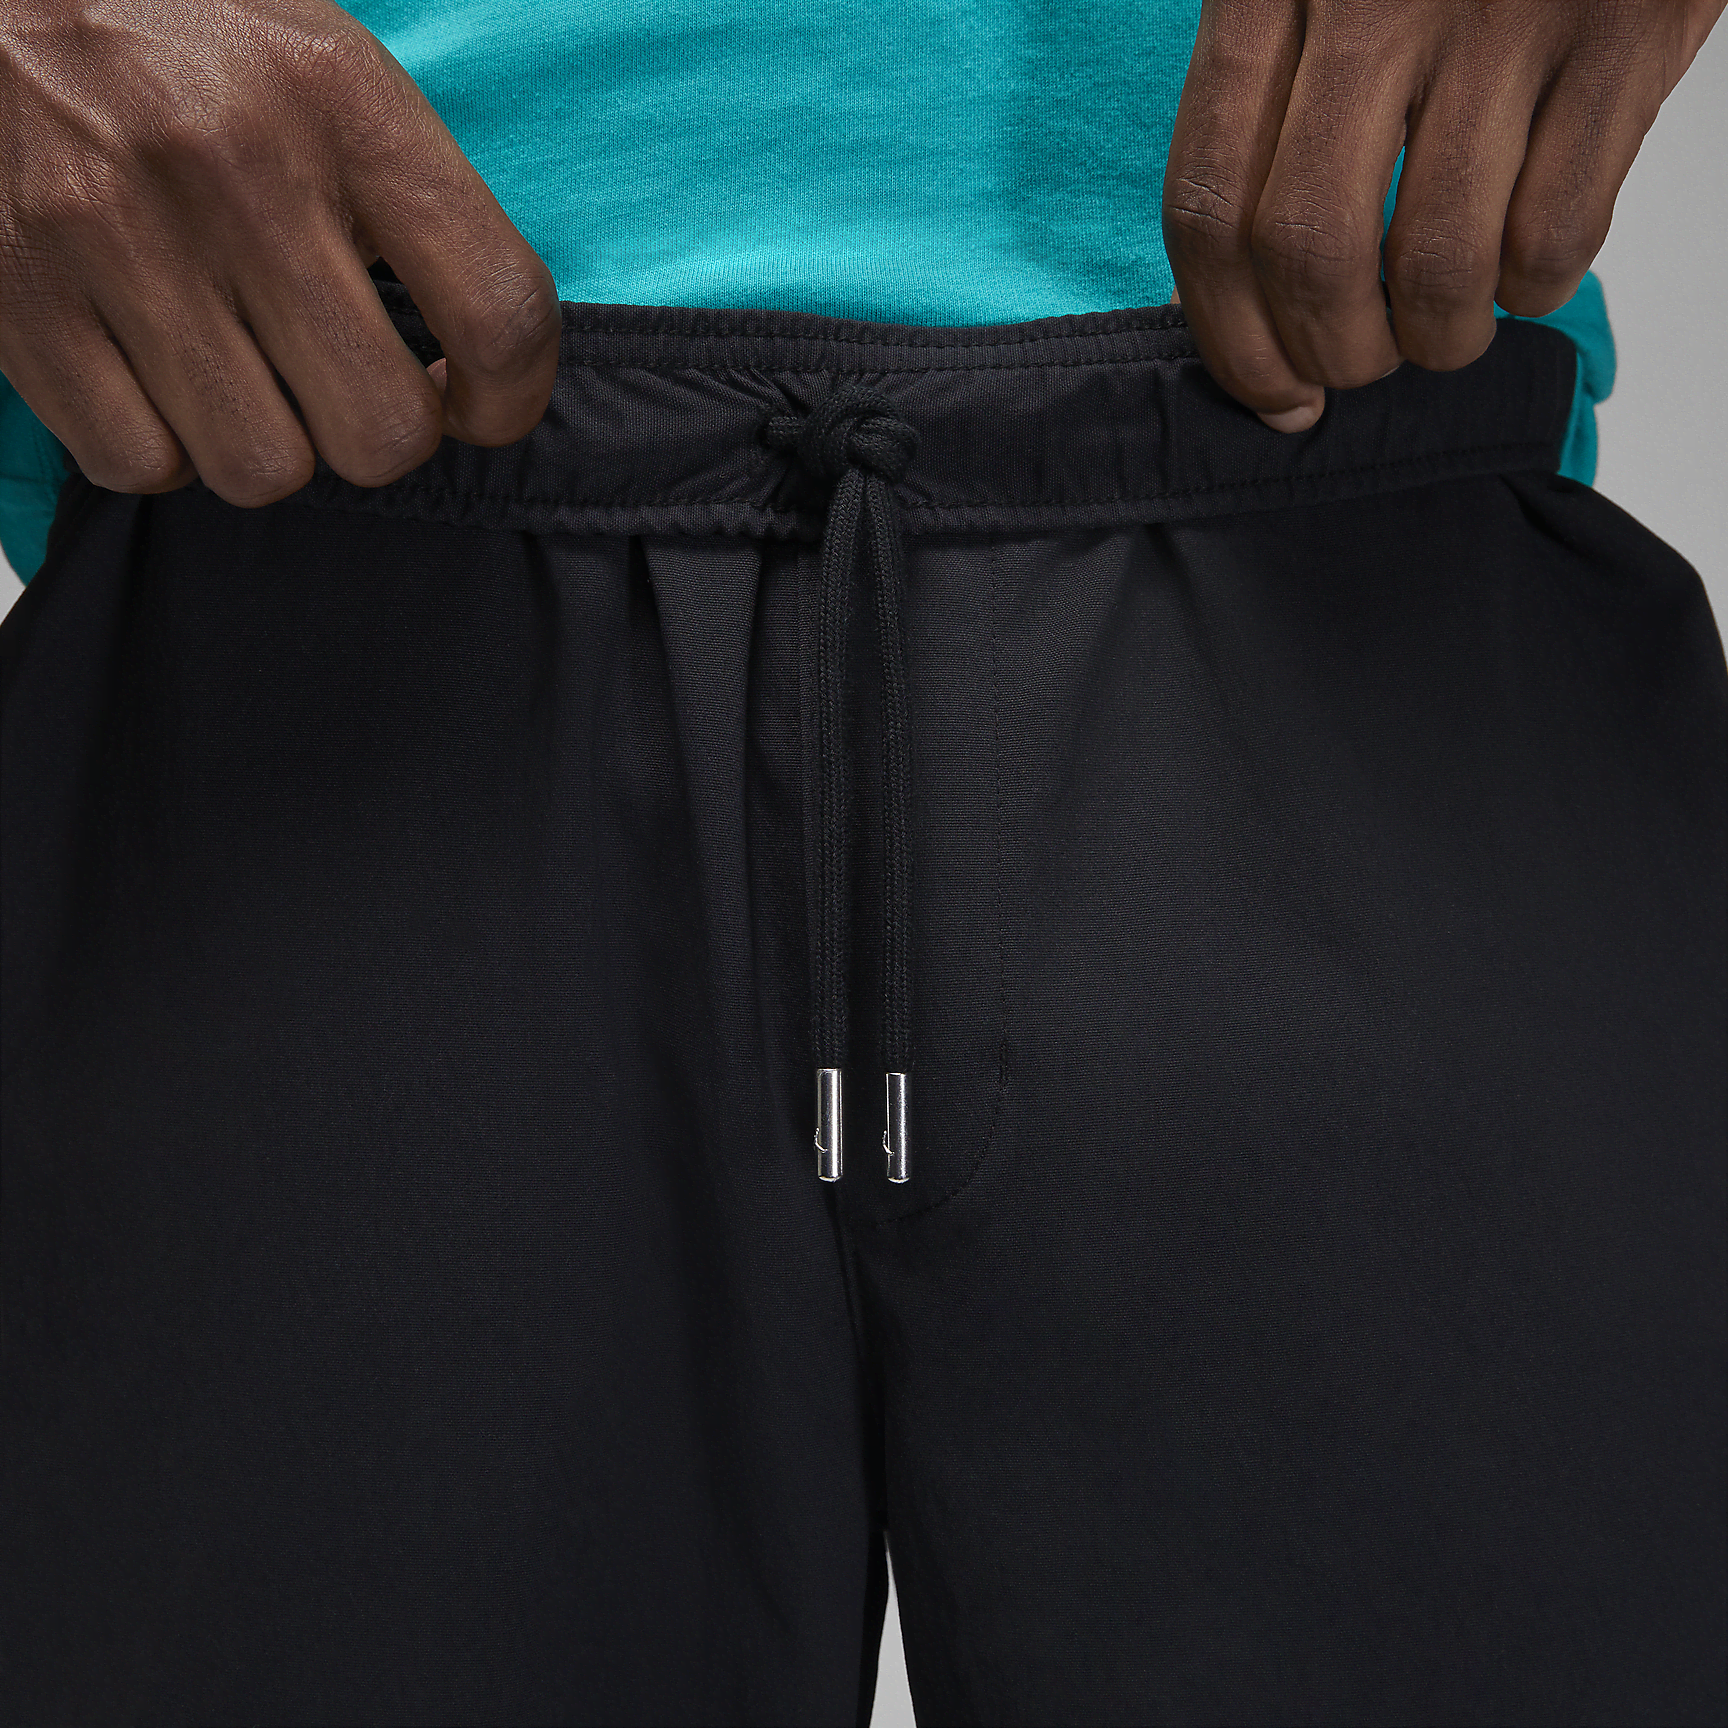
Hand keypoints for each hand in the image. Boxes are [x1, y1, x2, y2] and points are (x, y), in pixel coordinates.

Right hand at [0, 0, 559, 504]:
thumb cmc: (173, 32)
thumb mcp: (317, 64)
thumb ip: (410, 199)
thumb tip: (482, 363)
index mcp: (338, 96)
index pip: (501, 312)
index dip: (509, 401)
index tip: (472, 401)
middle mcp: (235, 166)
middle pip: (381, 432)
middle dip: (373, 435)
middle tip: (337, 383)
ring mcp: (115, 232)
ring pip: (263, 469)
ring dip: (261, 444)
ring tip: (231, 366)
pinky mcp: (17, 295)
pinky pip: (140, 466)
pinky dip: (154, 446)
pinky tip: (145, 370)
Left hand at [1162, 0, 1724, 429]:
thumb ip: (1267, 111)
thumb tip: (1227, 302)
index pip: (1206, 203)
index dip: (1230, 335)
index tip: (1272, 394)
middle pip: (1307, 249)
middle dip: (1333, 351)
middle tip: (1360, 366)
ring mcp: (1503, 12)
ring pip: (1433, 261)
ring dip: (1436, 340)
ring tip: (1444, 333)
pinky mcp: (1621, 31)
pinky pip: (1554, 229)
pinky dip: (1534, 290)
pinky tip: (1526, 275)